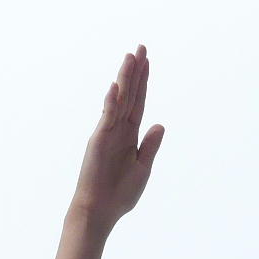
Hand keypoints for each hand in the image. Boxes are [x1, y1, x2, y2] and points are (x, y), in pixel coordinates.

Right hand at [68, 45, 164, 231]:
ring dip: (125, 79)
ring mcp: (107, 133)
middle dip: (135, 71)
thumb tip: (160, 124)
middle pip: (130, 94)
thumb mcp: (142, 167)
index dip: (143, 82)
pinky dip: (112, 101)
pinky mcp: (99, 140)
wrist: (100, 211)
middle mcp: (118, 129)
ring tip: (131, 57)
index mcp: (130, 135)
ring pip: (119, 100)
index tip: (147, 61)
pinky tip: (117, 85)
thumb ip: (150, 145)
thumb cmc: (119, 194)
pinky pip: (107, 117)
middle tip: (141, 47)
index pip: (139, 102)